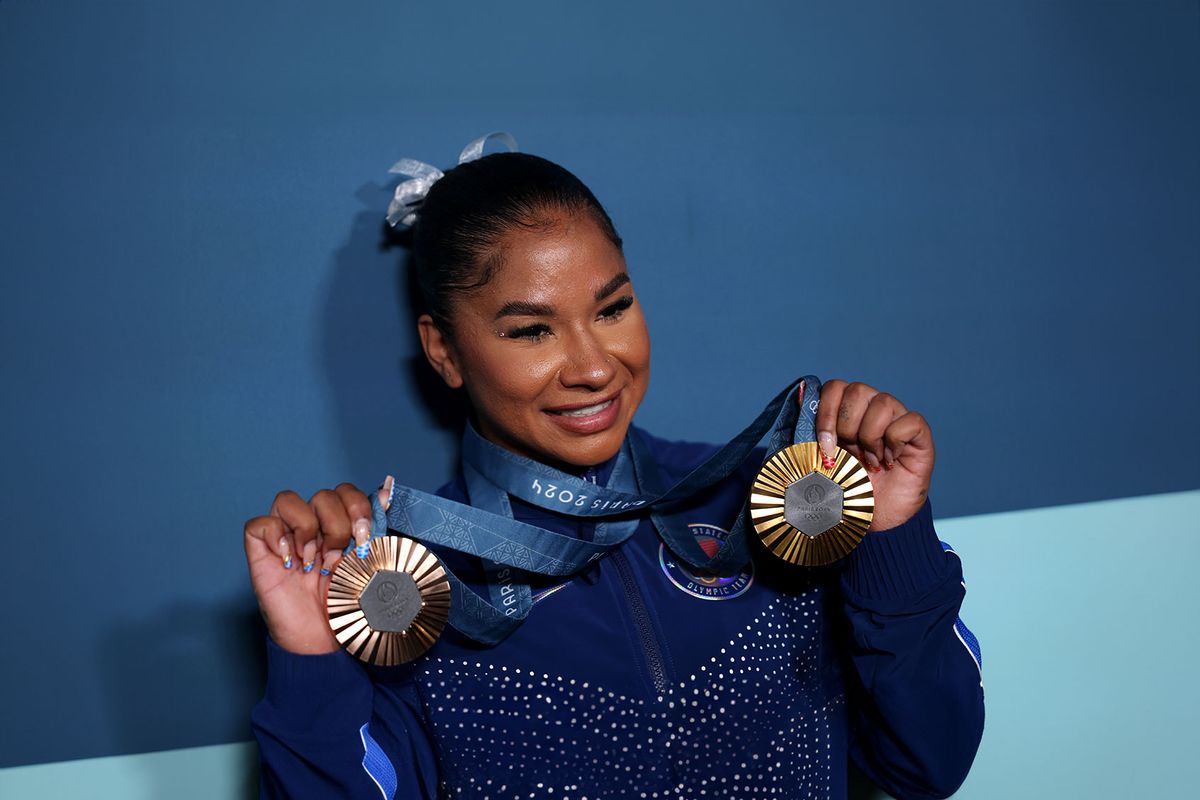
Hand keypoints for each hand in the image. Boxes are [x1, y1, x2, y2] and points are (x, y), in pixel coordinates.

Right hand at [243, 483, 375, 654]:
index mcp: (340, 526)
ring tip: (314, 561)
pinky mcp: (260, 553)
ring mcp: (285, 538)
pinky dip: (276, 536)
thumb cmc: (348, 606)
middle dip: (338, 524)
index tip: (365, 536)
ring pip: (288, 500)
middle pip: (323, 495)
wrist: (325, 643)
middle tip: (340, 556)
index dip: (359, 506)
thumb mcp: (371, 563)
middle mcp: (313, 528)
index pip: (346, 492)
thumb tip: (388, 489)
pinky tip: (290, 561)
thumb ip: (377, 528)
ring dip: (309, 529)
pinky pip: (259, 524)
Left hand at [813, 380, 933, 531]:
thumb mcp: (821, 462)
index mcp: (847, 412)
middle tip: (851, 454)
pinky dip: (896, 441)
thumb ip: (810, 433)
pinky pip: (910, 420)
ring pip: (883, 401)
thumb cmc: (848, 490)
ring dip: (871, 436)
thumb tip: (801, 396)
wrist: (876, 520)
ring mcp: (898, 419)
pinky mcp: (920, 436)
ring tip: (870, 461)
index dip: (826, 412)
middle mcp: (873, 409)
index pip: (835, 387)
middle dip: (847, 426)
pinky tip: (890, 461)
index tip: (825, 445)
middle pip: (858, 390)